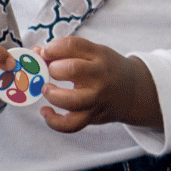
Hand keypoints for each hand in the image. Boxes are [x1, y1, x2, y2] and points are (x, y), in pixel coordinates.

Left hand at [35, 36, 162, 132]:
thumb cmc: (108, 70)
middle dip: (52, 69)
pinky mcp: (92, 116)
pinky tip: (46, 111)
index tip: (45, 52)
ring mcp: (97, 98)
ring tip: (47, 89)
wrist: (134, 92)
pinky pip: (71, 124)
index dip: (52, 48)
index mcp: (99, 56)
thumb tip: (36, 52)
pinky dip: (54, 121)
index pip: (71, 45)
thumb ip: (67, 51)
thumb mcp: (95, 54)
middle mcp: (100, 76)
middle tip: (50, 71)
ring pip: (71, 100)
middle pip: (71, 69)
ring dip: (52, 94)